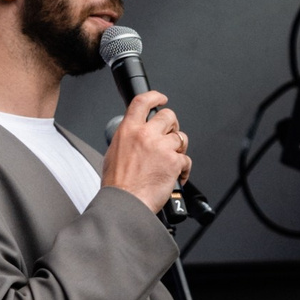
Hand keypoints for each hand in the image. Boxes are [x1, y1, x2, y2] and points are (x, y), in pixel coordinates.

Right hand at [101, 89, 190, 215]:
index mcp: (128, 130)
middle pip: (168, 116)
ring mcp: (161, 147)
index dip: (155, 96)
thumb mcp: (113, 154)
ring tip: (172, 159)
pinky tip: (176, 176)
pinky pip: (186, 159)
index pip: (142, 102)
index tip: (161, 98)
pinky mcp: (174, 162)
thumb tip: (133, 138)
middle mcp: (145, 135)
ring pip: (180, 137)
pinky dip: (183, 168)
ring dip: (178, 147)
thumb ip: (127, 140)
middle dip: (172, 125)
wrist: (125, 203)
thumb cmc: (118, 185)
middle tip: (170, 135)